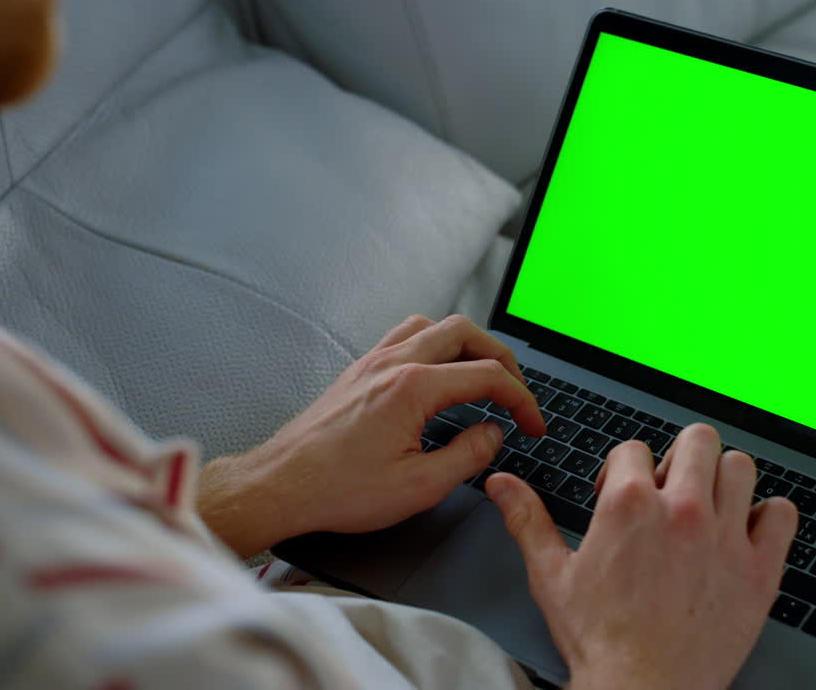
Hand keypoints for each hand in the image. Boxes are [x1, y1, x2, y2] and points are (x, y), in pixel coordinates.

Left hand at [199, 314, 545, 556]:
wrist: (281, 485)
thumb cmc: (338, 489)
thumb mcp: (419, 487)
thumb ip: (467, 457)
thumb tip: (492, 435)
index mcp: (413, 387)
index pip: (487, 376)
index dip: (522, 400)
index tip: (533, 424)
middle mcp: (393, 363)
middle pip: (465, 332)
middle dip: (502, 358)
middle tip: (517, 390)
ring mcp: (373, 362)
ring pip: (433, 326)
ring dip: (467, 343)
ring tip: (483, 373)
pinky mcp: (359, 371)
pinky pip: (405, 336)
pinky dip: (433, 344)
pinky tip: (437, 372)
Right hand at [487, 425, 796, 689]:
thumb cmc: (601, 642)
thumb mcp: (552, 576)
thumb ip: (527, 520)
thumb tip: (502, 484)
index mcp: (628, 506)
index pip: (634, 448)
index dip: (623, 469)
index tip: (622, 496)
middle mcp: (681, 511)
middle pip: (697, 440)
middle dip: (679, 458)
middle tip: (669, 491)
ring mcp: (725, 538)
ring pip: (740, 466)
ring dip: (723, 479)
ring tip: (707, 507)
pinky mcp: (759, 570)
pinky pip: (782, 514)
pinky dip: (768, 516)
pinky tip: (746, 531)